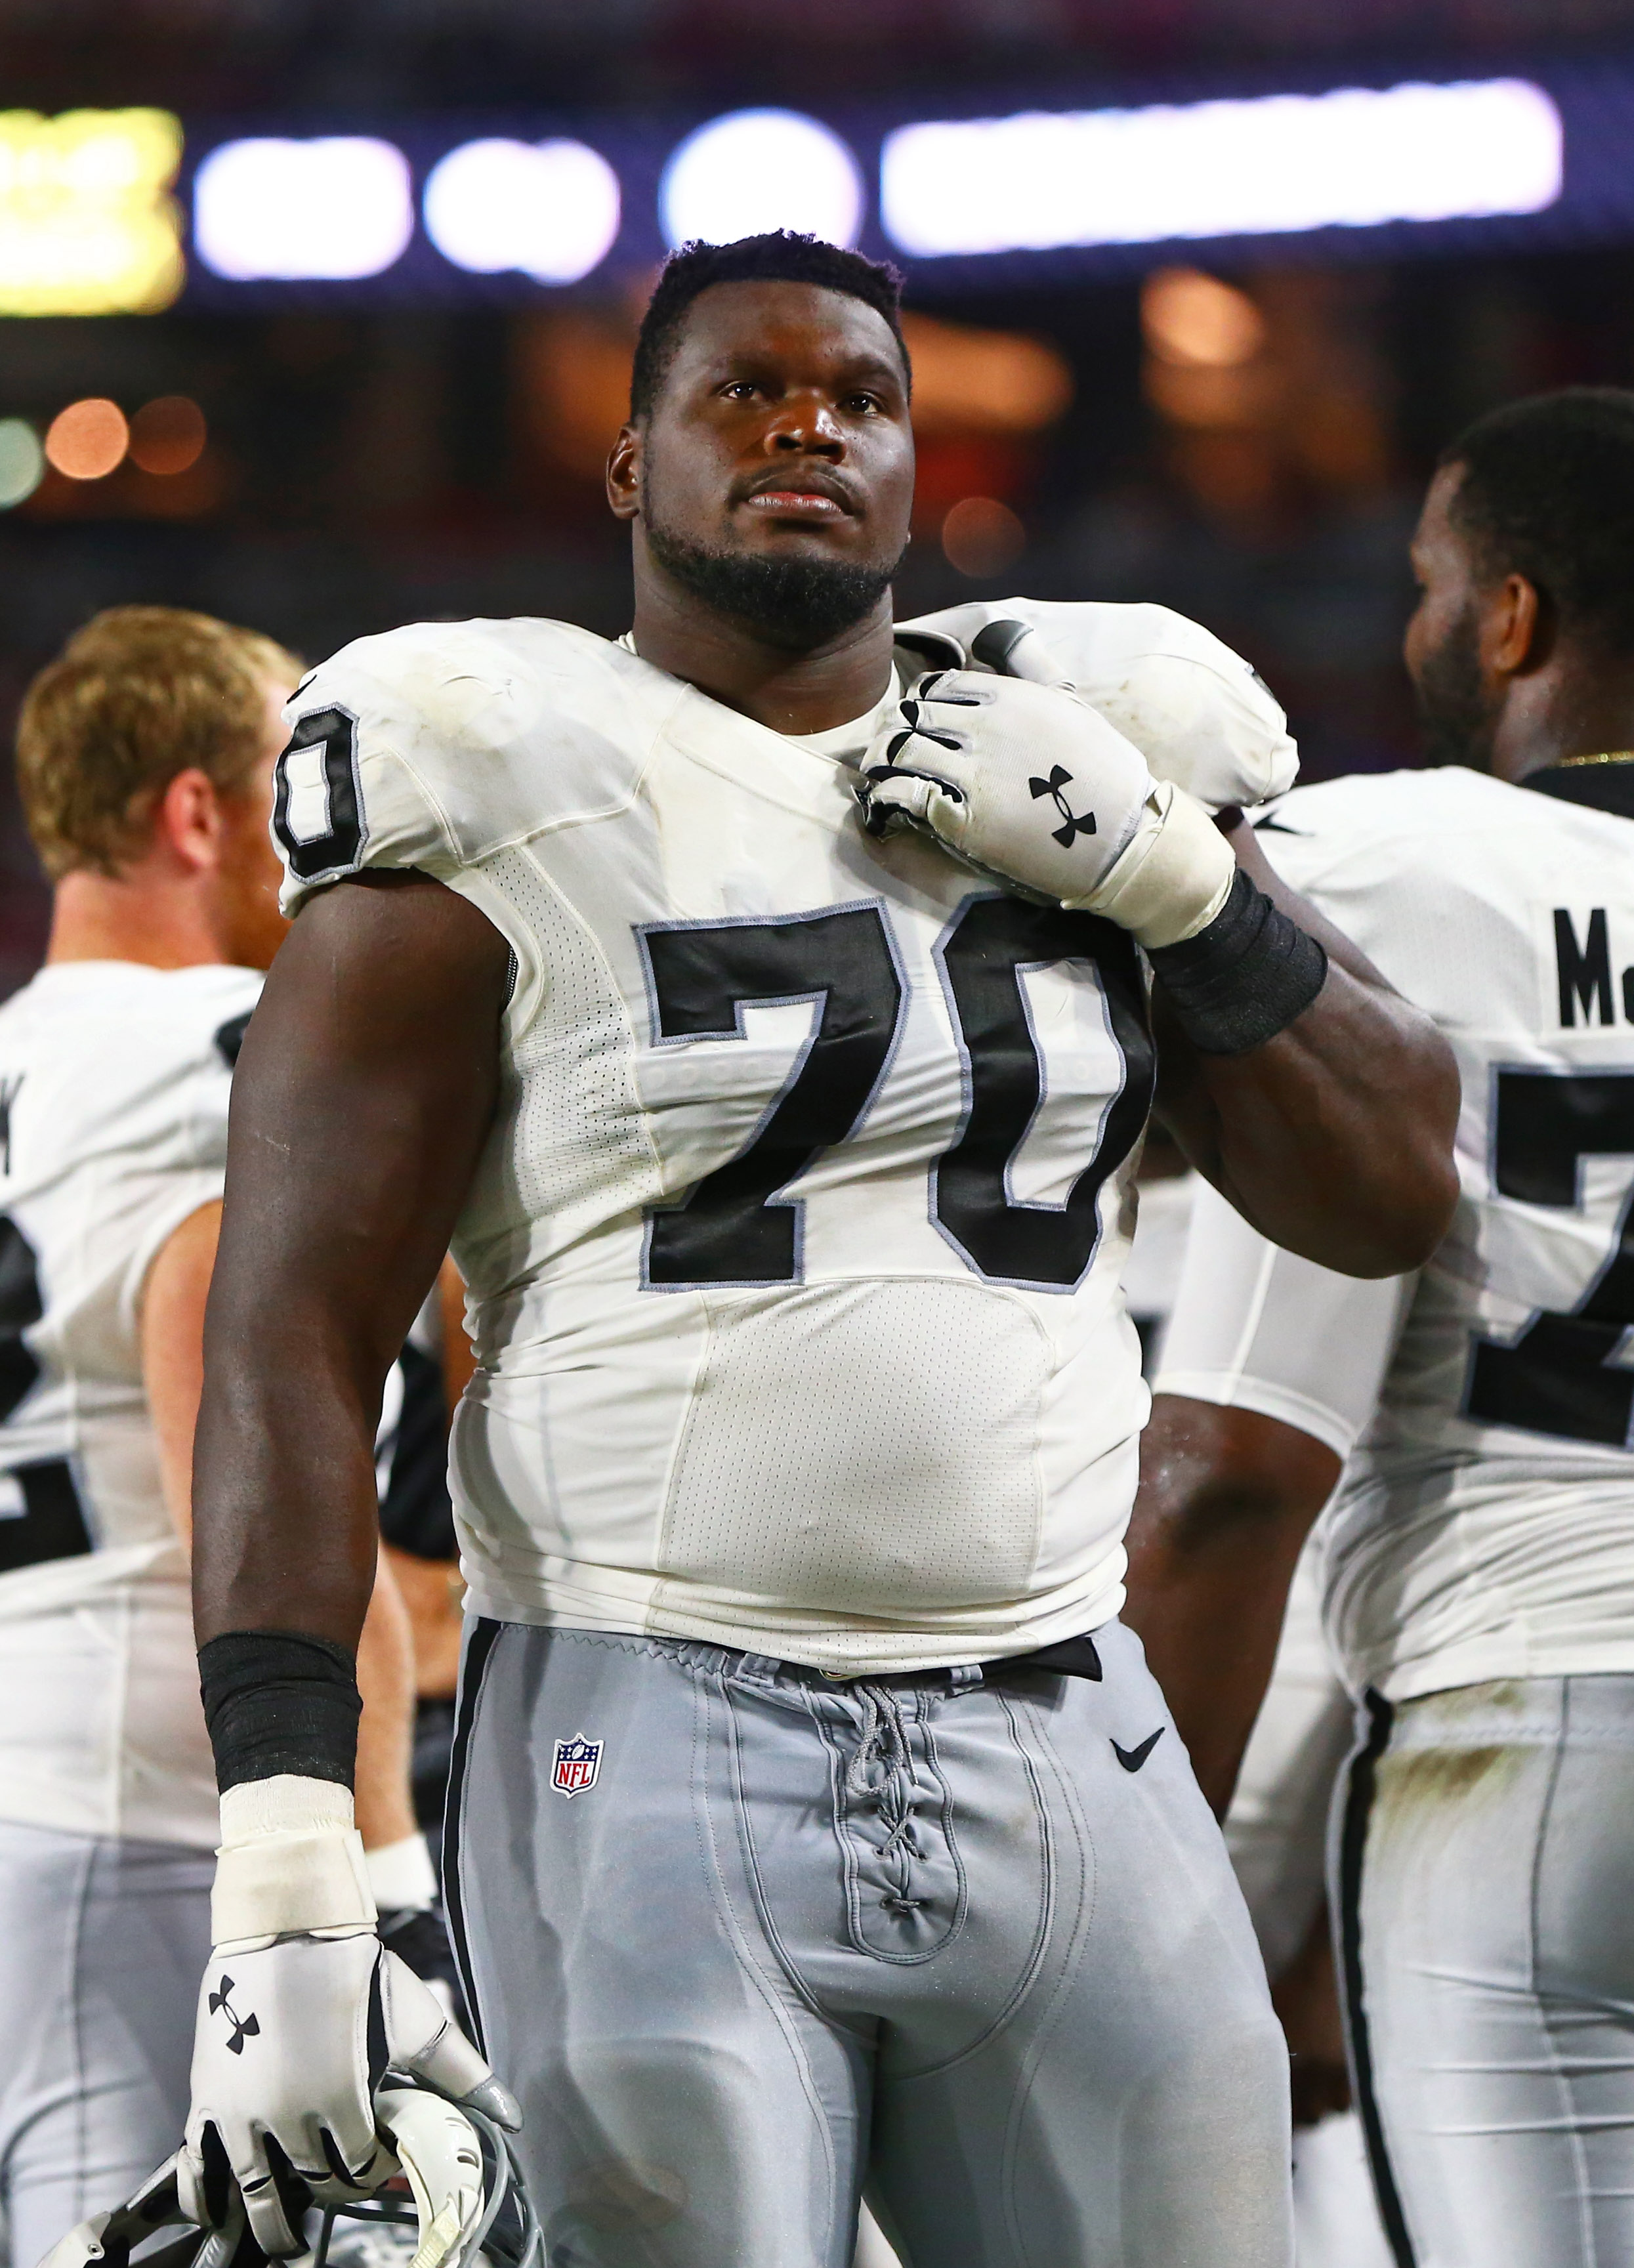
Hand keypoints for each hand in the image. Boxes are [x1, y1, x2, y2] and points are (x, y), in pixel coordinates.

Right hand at [181, 1930, 515, 2255]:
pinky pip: (195, 2170)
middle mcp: (289, 2117)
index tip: (382, 2168)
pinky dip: (204, 2201)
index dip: (376, 2174)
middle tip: (341, 2189)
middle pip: (313, 2183)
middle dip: (332, 2191)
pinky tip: (216, 2217)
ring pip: (255, 2193)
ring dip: (270, 2222)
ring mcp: (241, 2113)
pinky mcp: (207, 2099)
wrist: (287, 1928)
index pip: (362, 2169)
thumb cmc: (356, 1969)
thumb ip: (461, 2071)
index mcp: (343, 2101)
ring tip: (283, 2241)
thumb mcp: (416, 2020)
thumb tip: (508, 2115)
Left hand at [859, 669, 1153, 907]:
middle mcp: (985, 728)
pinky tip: (886, 810)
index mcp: (1010, 697)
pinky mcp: (964, 819)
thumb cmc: (1106, 774)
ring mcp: (973, 773)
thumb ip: (1034, 676)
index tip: (916, 727)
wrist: (1126, 836)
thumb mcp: (1073, 707)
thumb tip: (1001, 642)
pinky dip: (885, 800)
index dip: (918, 707)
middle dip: (893, 735)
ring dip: (881, 766)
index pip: (936, 688)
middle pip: (909, 717)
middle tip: (890, 756)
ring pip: (897, 752)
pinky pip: (902, 796)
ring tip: (879, 781)